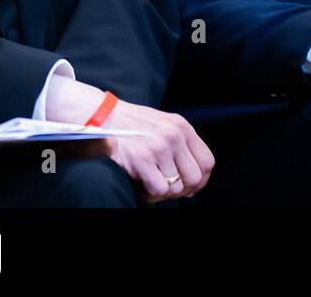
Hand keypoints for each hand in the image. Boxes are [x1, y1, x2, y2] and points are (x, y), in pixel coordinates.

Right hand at [45, 77, 213, 201]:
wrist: (103, 116)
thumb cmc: (132, 124)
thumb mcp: (164, 125)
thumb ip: (180, 145)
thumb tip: (193, 179)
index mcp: (183, 128)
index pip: (207, 162)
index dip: (201, 179)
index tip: (189, 186)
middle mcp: (175, 137)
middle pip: (196, 177)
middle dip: (183, 189)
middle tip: (168, 188)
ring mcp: (159, 148)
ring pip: (177, 187)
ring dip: (164, 193)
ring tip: (150, 185)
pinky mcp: (142, 160)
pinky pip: (159, 190)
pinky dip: (151, 195)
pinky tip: (141, 187)